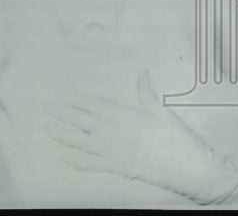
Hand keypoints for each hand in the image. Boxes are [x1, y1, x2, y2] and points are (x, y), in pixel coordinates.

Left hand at [45, 70, 237, 203]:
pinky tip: (64, 156)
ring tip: (48, 129)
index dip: (75, 99)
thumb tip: (141, 70)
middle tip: (45, 108)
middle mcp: (116, 131)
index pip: (94, 104)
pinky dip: (77, 160)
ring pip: (83, 141)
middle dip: (63, 114)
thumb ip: (146, 91)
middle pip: (83, 121)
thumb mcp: (161, 110)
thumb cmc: (178, 138)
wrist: (192, 167)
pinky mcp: (119, 167)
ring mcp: (115, 150)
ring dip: (64, 135)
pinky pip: (93, 164)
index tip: (60, 94)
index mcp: (126, 115)